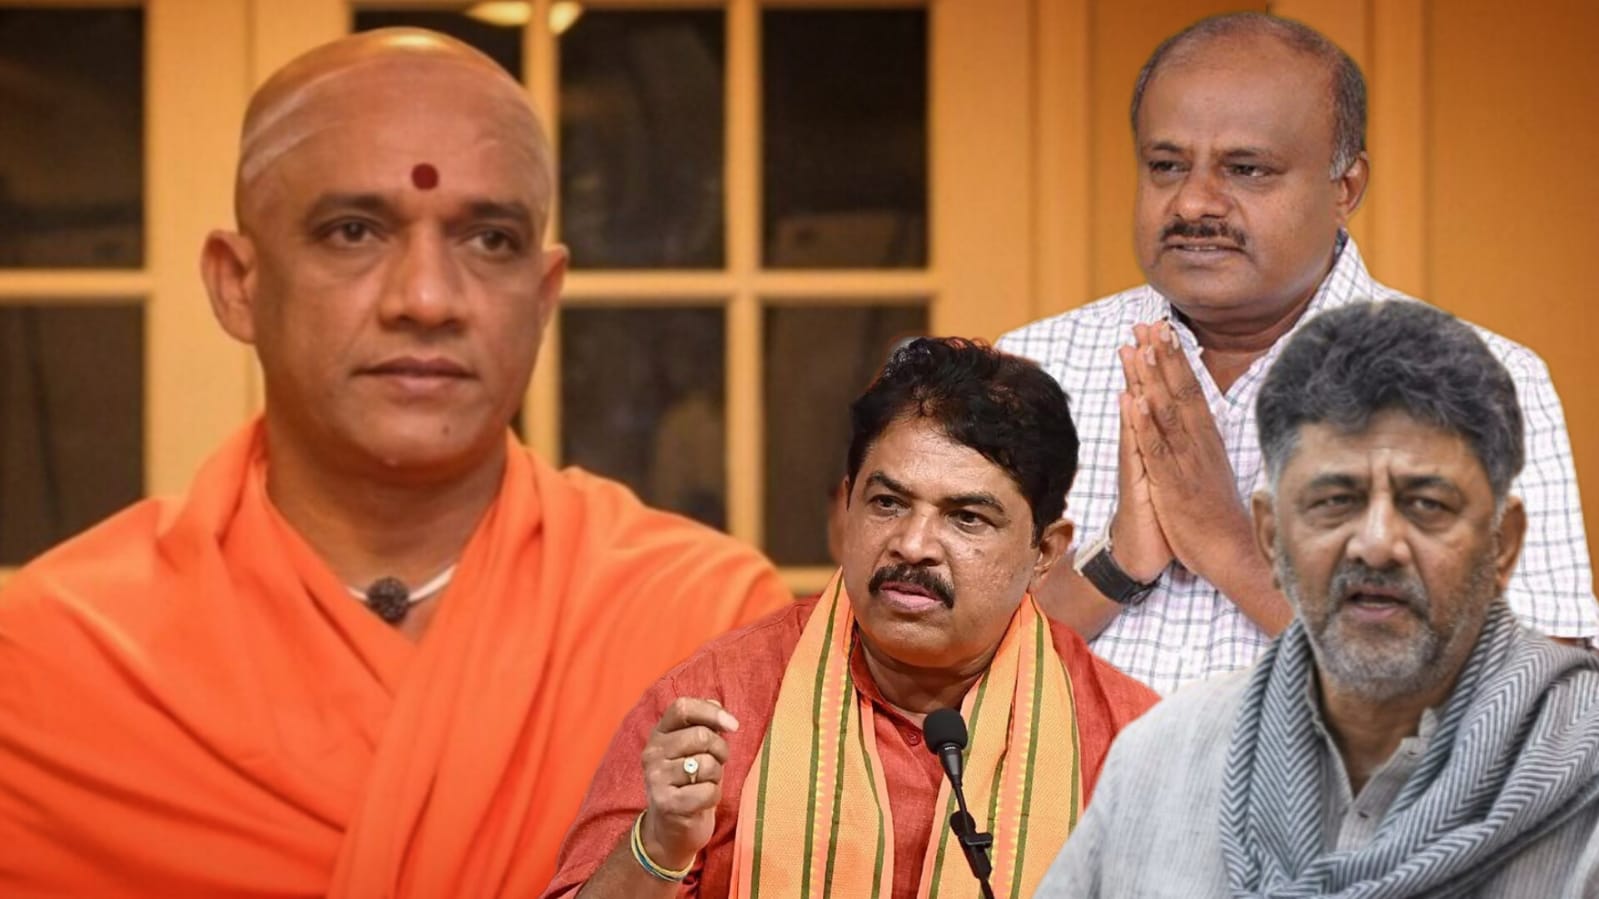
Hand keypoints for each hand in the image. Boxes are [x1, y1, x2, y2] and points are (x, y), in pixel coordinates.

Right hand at [637, 697, 737, 870]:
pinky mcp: (666, 803)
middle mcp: (652, 753)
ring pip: (707, 764)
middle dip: (721, 750)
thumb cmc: (688, 783)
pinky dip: (714, 796)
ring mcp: (656, 779)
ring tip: (705, 783)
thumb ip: (703, 725)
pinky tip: (702, 801)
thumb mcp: (694, 750)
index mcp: (659, 734)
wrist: (670, 831)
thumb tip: (717, 705)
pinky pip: (708, 791)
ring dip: (717, 775)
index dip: (711, 712)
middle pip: (701, 736)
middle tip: (718, 763)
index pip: (682, 708)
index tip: (732, 725)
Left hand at [1123, 322, 1256, 582]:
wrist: (1234, 555)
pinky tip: (1133, 401)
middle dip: (1163, 355)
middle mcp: (1199, 445)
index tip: (1162, 329)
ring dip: (1152, 378)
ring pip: (1167, 413)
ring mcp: (1187, 463)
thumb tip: (1198, 419)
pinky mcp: (1174, 484)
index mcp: (1207, 440)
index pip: (1191, 390)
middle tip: (1148, 322)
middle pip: (1181, 391)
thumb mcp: (1211, 472)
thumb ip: (1203, 444)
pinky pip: (1156, 449)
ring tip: (1140, 347)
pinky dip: (1144, 424)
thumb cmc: (1219, 516)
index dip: (1176, 359)